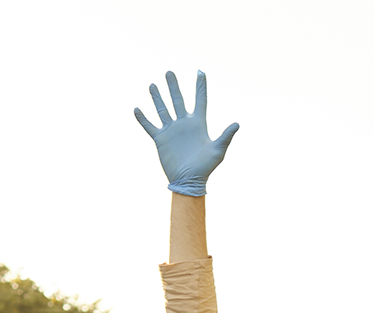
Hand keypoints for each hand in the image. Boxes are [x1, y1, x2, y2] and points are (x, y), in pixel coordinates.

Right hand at [133, 70, 238, 196]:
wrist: (189, 181)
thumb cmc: (206, 167)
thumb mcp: (218, 150)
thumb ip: (226, 136)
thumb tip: (237, 124)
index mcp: (198, 124)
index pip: (200, 100)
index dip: (200, 86)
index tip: (200, 71)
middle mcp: (184, 124)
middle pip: (178, 100)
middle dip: (173, 86)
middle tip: (169, 72)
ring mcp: (171, 130)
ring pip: (163, 109)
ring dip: (157, 97)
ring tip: (153, 84)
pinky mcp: (160, 139)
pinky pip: (150, 126)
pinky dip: (143, 118)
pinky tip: (136, 108)